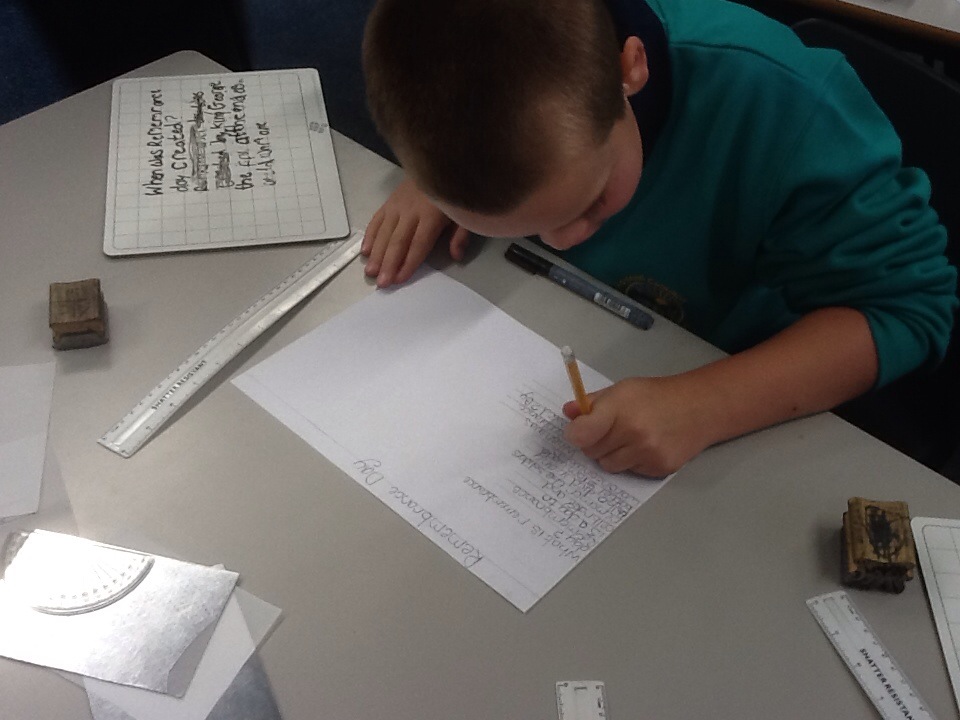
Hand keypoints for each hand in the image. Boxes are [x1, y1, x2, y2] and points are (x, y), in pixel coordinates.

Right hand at [362, 177, 470, 286]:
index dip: (409, 262)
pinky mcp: (389, 201)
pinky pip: (377, 220)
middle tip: (381, 282)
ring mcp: (397, 205)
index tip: (400, 278)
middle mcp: (411, 210)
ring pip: (384, 232)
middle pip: (398, 241)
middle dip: (389, 263)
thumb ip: (461, 234)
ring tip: (370, 271)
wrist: (440, 162)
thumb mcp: (465, 211)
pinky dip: (370, 235)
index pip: (419, 243)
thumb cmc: (454, 192)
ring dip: (376, 253)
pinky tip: (365, 251)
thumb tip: (456, 256)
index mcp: (431, 214)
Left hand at [562, 376, 712, 476]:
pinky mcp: (659, 469)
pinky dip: (631, 462)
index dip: (575, 433)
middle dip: (594, 442)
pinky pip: (629, 471)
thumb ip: (593, 402)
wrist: (700, 408)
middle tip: (610, 429)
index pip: (582, 433)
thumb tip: (568, 412)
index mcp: (620, 409)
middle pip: (591, 452)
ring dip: (612, 454)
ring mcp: (647, 453)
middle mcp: (633, 433)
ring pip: (607, 465)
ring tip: (629, 437)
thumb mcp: (623, 390)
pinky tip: (646, 446)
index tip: (577, 430)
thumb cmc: (656, 396)